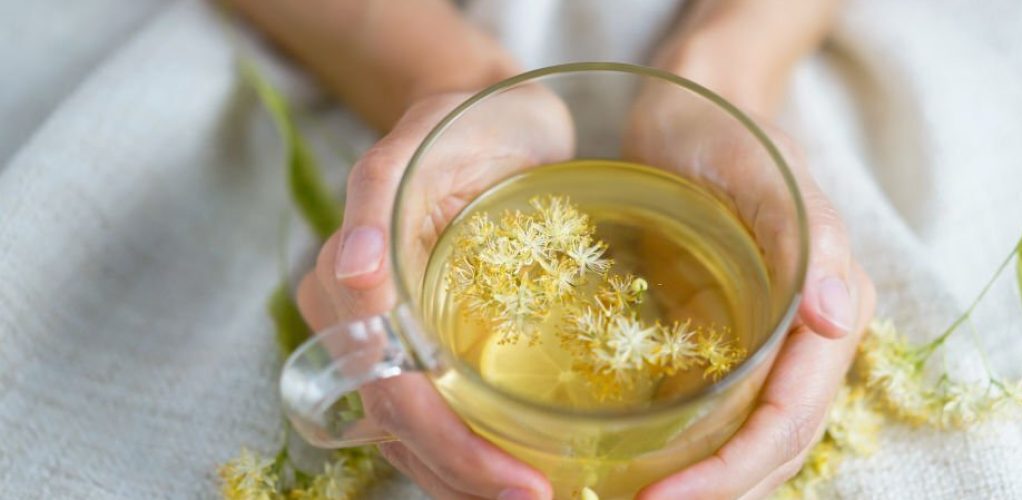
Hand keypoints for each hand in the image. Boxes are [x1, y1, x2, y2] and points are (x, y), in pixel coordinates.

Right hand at [296, 88, 572, 498]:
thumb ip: (378, 196)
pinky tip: (517, 468)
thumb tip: (353, 268)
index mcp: (346, 282)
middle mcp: (355, 322)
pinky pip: (437, 411)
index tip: (518, 480)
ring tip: (533, 496)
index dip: (448, 444)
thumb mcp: (422, 139)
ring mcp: (387, 337)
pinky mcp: (423, 341)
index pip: (389, 389)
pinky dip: (471, 450)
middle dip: (463, 475)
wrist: (491, 117)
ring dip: (464, 477)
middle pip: (399, 428)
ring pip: (412, 436)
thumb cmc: (461, 123)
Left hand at [625, 79, 875, 498]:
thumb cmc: (728, 133)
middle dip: (719, 491)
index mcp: (832, 307)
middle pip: (776, 447)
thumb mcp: (766, 171)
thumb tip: (838, 318)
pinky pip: (718, 411)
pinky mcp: (728, 341)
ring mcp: (768, 343)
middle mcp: (808, 338)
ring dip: (709, 483)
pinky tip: (642, 466)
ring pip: (749, 440)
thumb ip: (811, 236)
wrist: (692, 112)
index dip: (734, 470)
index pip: (792, 419)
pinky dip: (690, 450)